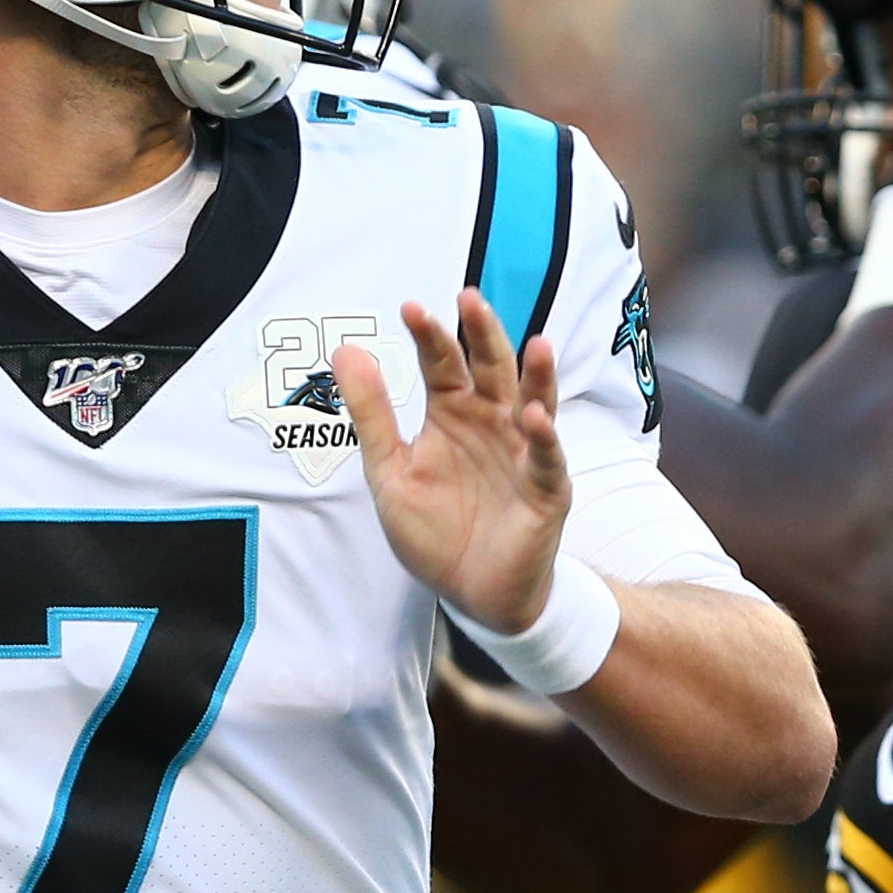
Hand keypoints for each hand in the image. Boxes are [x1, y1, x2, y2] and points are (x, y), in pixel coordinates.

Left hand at [332, 290, 568, 634]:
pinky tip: (535, 416)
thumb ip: (372, 414)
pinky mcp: (546, 489)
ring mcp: (522, 453)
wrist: (471, 593)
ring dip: (535, 374)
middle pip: (491, 369)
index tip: (410, 308)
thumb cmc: (436, 530)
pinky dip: (544, 437)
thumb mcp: (389, 471)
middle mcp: (492, 423)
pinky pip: (546, 458)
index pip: (443, 364)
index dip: (429, 336)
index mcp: (453, 414)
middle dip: (484, 335)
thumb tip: (346, 351)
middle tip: (470, 299)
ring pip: (531, 402)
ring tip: (534, 343)